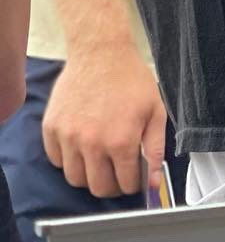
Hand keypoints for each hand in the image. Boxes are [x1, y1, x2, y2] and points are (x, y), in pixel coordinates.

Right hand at [42, 41, 167, 197]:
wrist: (101, 53)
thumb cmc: (131, 79)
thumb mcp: (155, 112)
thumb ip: (155, 149)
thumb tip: (154, 181)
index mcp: (121, 141)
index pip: (125, 184)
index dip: (133, 185)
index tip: (134, 179)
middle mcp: (91, 143)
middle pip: (98, 188)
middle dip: (112, 186)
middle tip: (117, 173)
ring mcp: (68, 137)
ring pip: (74, 179)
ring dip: (89, 176)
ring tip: (100, 160)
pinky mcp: (51, 128)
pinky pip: (56, 160)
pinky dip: (68, 160)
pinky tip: (82, 147)